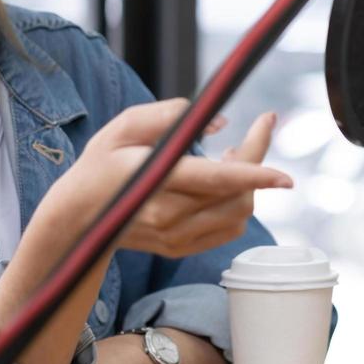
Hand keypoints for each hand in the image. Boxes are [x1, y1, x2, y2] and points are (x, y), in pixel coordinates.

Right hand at [42, 99, 291, 257]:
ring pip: (238, 214)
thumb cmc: (101, 164)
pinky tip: (221, 182)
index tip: (286, 175)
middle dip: (257, 162)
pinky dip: (236, 203)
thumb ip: (170, 116)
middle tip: (253, 132)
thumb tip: (219, 121)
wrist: (78, 218)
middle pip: (236, 195)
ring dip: (248, 184)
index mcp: (157, 182)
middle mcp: (169, 216)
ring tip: (231, 154)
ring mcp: (176, 237)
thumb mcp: (124, 127)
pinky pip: (228, 229)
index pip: (216, 180)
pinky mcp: (181, 248)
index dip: (254, 175)